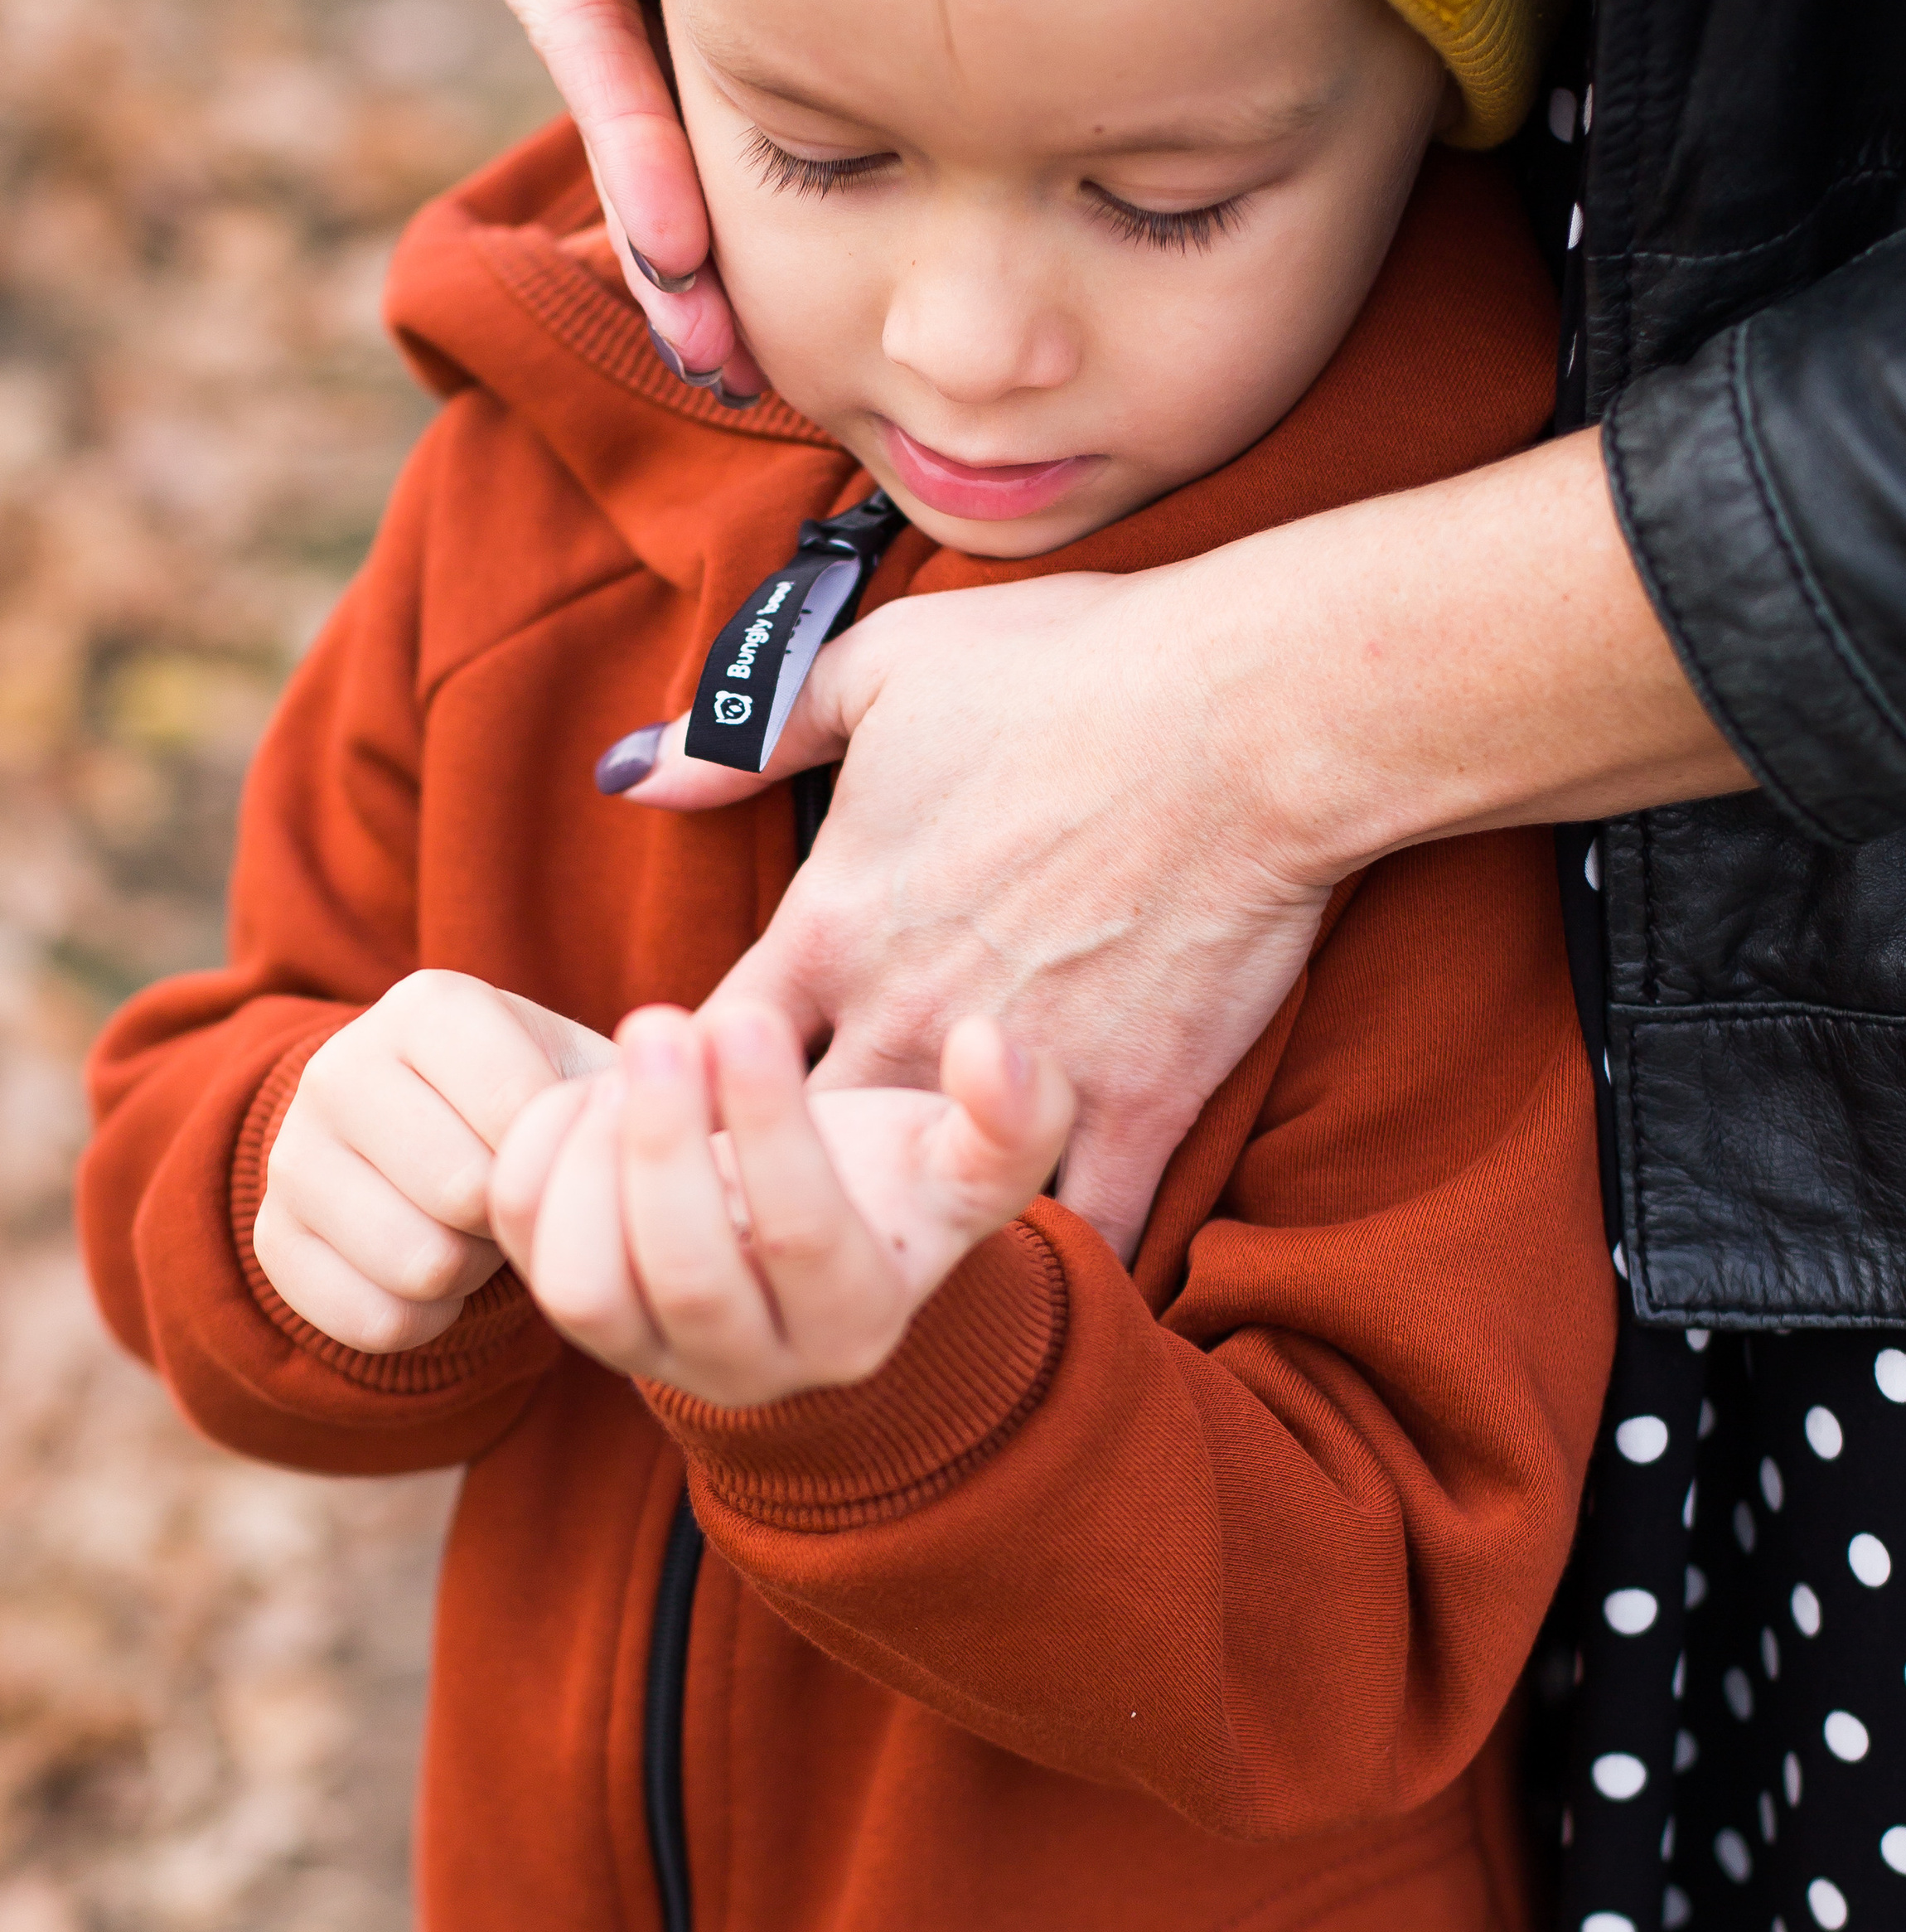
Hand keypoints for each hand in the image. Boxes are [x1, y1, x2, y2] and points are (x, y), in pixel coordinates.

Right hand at [255, 970, 617, 1351]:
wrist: (422, 1137)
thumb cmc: (532, 1106)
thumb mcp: (585, 1074)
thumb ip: (643, 1090)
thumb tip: (699, 1122)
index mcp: (428, 1004)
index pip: (521, 1110)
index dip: (566, 1155)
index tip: (566, 1143)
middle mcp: (339, 1065)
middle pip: (466, 1193)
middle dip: (514, 1215)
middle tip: (513, 1194)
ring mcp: (291, 1155)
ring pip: (421, 1264)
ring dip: (473, 1268)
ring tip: (471, 1225)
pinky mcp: (270, 1240)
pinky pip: (376, 1322)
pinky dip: (426, 1319)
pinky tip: (432, 1266)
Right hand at [424, 0, 760, 393]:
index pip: (564, 2)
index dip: (624, 131)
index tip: (684, 248)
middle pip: (612, 92)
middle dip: (661, 232)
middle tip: (721, 355)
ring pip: (667, 106)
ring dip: (699, 238)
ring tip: (749, 362)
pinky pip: (715, 80)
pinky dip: (738, 176)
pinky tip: (775, 281)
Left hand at [488, 1001, 1074, 1407]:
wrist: (803, 1227)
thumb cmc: (892, 1179)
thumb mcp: (969, 1156)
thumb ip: (1014, 1115)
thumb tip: (991, 1047)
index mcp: (856, 1321)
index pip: (805, 1239)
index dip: (771, 1129)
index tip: (750, 1014)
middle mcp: (750, 1367)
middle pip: (687, 1274)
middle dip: (663, 1142)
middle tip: (658, 1018)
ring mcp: (650, 1354)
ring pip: (584, 1288)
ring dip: (588, 1160)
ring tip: (627, 1058)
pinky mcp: (577, 1316)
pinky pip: (518, 1249)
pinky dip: (535, 1157)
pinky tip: (589, 1089)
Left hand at [598, 567, 1334, 1259]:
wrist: (1246, 713)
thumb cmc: (1068, 669)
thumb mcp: (881, 662)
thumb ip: (750, 727)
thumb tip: (633, 770)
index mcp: (832, 920)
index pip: (715, 1043)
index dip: (701, 1080)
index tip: (718, 1092)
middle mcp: (900, 1017)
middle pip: (795, 1149)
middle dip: (785, 1177)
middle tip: (794, 1196)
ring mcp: (1013, 1074)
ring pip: (923, 1208)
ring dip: (910, 1229)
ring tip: (910, 1246)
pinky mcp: (1134, 1104)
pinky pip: (1086, 1231)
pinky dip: (1074, 1257)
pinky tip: (1062, 1269)